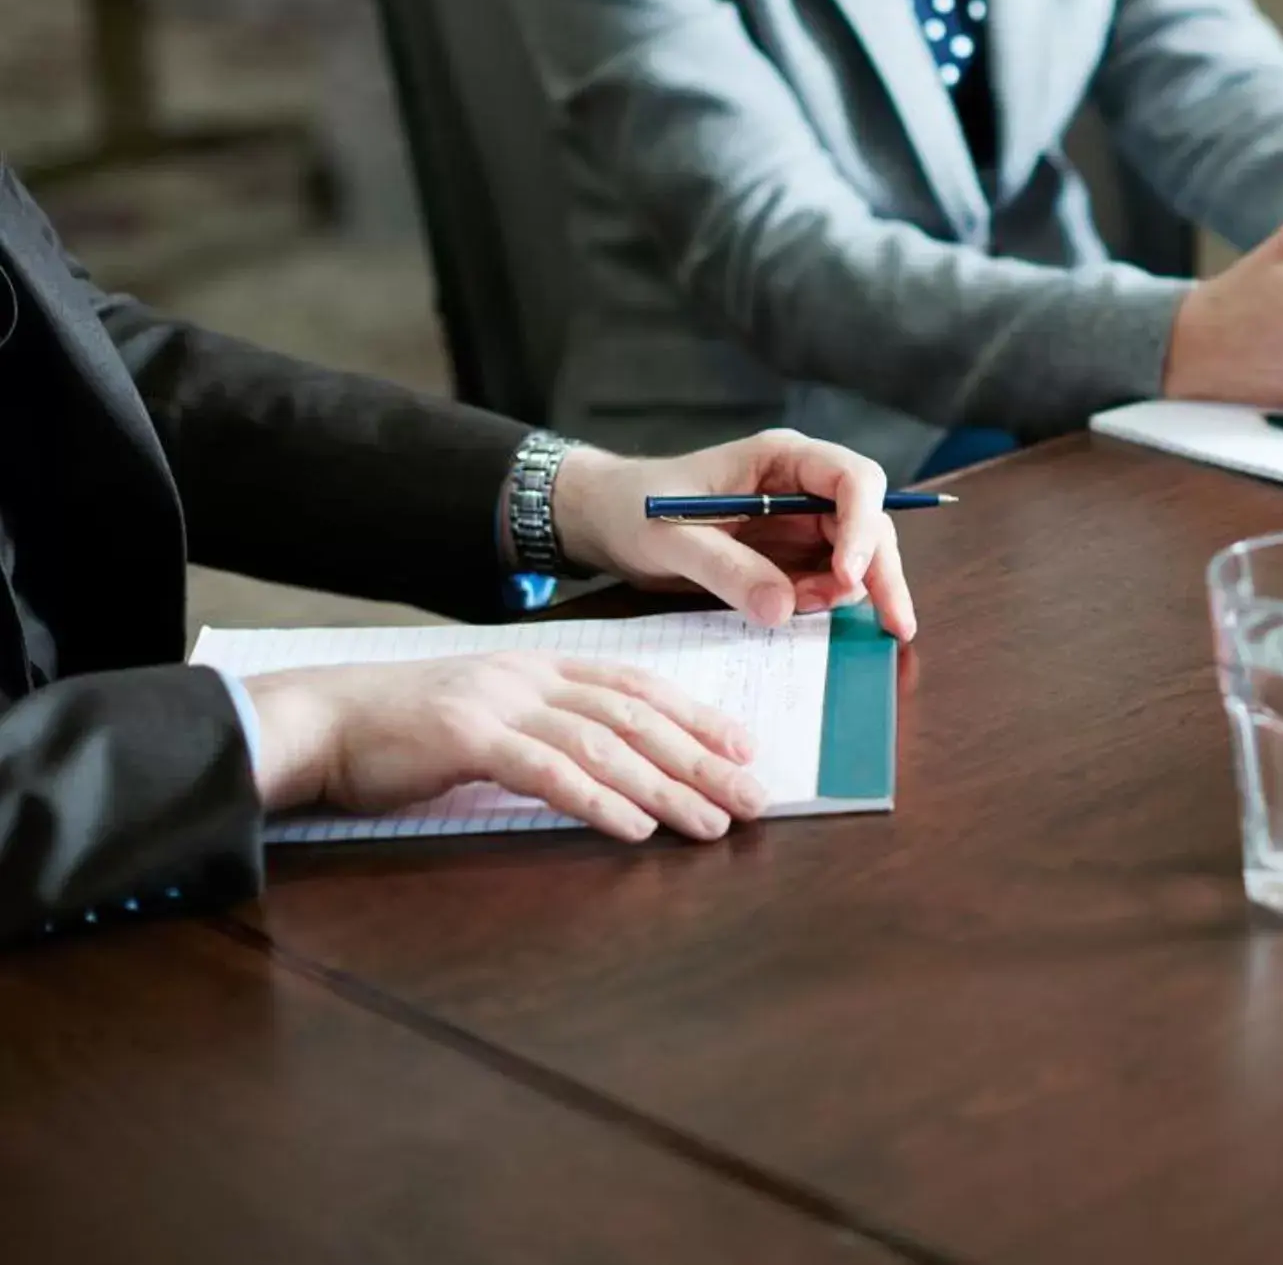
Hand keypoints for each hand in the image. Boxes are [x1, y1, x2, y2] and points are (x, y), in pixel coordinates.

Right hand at [247, 655, 766, 842]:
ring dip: (666, 786)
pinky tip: (635, 827)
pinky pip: (547, 770)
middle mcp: (530, 676)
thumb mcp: (491, 716)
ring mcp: (499, 702)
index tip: (746, 748)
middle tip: (754, 796)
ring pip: (604, 744)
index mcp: (542, 665)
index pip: (639, 686)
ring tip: (710, 822)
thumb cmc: (404, 731)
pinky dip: (598, 799)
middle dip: (703, 759)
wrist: (318, 722)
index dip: (699, 715)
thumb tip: (618, 765)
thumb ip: (549, 728)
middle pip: (637, 717)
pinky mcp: (465, 737)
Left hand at [552, 431, 917, 639]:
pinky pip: (827, 578)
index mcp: (781, 458)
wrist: (606, 522)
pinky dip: (827, 602)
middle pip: (868, 521)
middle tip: (897, 625)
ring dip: (850, 591)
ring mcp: (800, 520)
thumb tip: (785, 607)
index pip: (851, 479)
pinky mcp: (790, 553)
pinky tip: (804, 615)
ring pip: (857, 554)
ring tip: (812, 614)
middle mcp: (802, 485)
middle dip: (881, 571)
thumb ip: (727, 569)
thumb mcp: (672, 539)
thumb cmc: (632, 510)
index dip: (861, 526)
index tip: (847, 575)